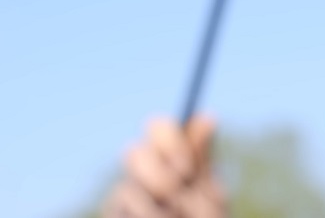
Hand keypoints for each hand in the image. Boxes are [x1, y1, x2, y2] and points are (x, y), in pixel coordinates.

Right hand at [103, 115, 223, 216]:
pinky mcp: (114, 214)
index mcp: (171, 159)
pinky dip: (147, 215)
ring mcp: (125, 197)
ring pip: (127, 188)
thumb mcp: (210, 198)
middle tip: (178, 193)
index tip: (188, 168)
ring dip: (158, 208)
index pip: (158, 128)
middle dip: (158, 175)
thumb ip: (201, 162)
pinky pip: (123, 205)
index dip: (169, 141)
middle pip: (135, 151)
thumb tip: (207, 115)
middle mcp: (144, 173)